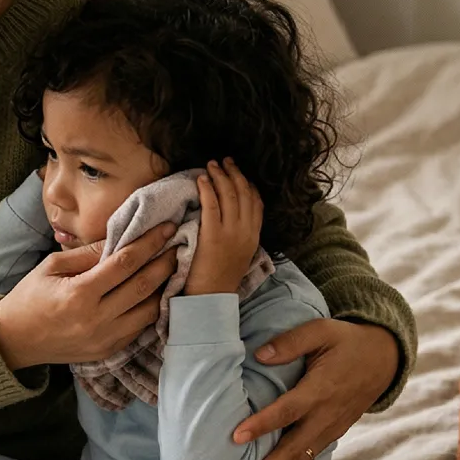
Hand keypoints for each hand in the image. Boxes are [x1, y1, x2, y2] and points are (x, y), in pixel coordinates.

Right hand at [0, 224, 178, 369]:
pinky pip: (140, 328)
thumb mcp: (51, 267)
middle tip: (179, 244)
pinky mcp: (108, 351)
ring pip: (149, 311)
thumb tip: (119, 239)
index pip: (124, 263)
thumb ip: (86, 254)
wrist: (16, 340)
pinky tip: (157, 292)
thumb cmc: (30, 297)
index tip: (167, 228)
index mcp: (79, 294)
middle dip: (165, 263)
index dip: (149, 243)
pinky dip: (151, 309)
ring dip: (165, 288)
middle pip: (143, 287)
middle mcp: (96, 319)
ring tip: (173, 268)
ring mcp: (105, 339)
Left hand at [188, 159, 261, 295]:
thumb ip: (241, 236)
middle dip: (235, 173)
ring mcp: (230, 233)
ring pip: (229, 195)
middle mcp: (246, 232)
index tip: (240, 173)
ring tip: (212, 164)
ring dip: (221, 176)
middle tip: (225, 161)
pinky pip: (211, 205)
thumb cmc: (221, 280)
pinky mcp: (212, 236)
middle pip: (245, 193)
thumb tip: (234, 220)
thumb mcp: (240, 256)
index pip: (257, 203)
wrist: (212, 299)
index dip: (249, 184)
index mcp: (254, 237)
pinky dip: (207, 189)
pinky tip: (202, 179)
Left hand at [230, 319, 399, 459]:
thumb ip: (290, 342)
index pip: (288, 411)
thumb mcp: (321, 331)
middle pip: (294, 450)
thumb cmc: (346, 342)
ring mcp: (331, 429)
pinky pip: (308, 457)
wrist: (384, 360)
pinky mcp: (332, 434)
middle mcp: (327, 415)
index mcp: (321, 389)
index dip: (263, 424)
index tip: (236, 437)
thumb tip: (259, 354)